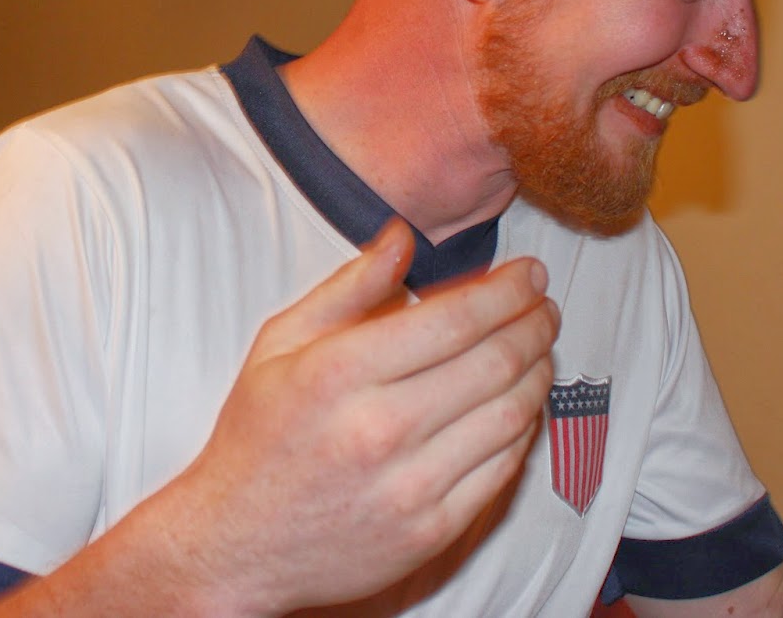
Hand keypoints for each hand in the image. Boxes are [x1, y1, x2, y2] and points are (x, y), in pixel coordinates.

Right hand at [157, 218, 559, 614]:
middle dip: (534, 324)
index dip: (507, 291)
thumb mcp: (281, 343)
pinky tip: (521, 404)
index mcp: (339, 373)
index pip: (454, 319)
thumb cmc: (258, 436)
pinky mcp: (431, 531)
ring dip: (539, 372)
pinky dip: (524, 429)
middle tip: (545, 306)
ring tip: (540, 349)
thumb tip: (403, 237)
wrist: (237, 544)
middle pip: (494, 363)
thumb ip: (349, 288)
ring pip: (511, 415)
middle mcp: (379, 430)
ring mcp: (410, 486)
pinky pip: (503, 470)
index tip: (529, 274)